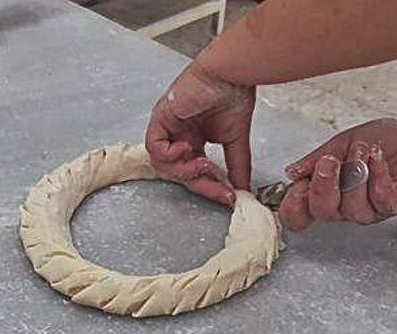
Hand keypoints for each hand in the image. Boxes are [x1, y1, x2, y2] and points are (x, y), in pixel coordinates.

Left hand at [145, 62, 255, 205]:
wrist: (231, 74)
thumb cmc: (233, 94)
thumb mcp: (236, 138)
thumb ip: (237, 164)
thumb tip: (242, 188)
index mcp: (192, 138)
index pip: (193, 170)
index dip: (209, 185)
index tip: (228, 196)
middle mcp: (176, 134)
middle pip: (177, 171)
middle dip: (199, 183)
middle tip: (220, 190)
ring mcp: (167, 127)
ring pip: (162, 163)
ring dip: (184, 171)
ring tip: (203, 165)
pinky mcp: (159, 118)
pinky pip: (154, 147)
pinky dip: (169, 154)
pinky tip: (187, 148)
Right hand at [280, 118, 396, 230]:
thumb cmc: (381, 142)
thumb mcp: (341, 143)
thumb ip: (316, 159)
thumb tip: (292, 172)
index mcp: (326, 193)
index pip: (300, 213)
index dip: (293, 206)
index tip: (297, 184)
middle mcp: (345, 207)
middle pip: (322, 212)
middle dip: (323, 186)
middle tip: (329, 162)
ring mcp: (370, 209)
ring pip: (352, 207)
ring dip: (357, 173)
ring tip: (365, 150)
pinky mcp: (396, 205)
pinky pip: (381, 199)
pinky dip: (378, 176)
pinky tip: (378, 159)